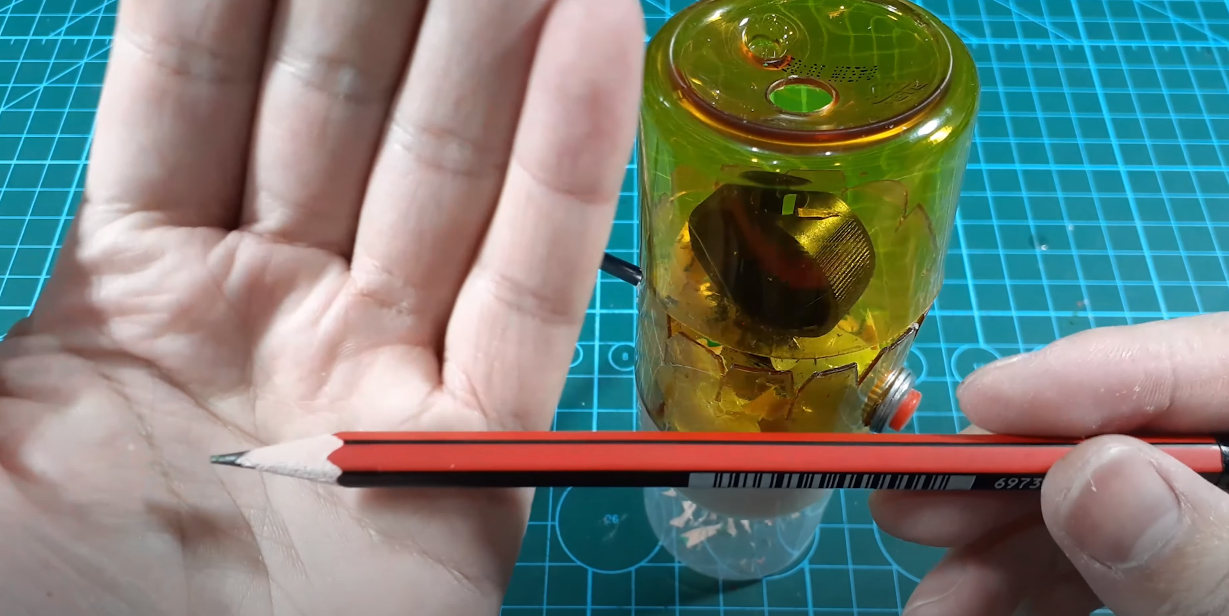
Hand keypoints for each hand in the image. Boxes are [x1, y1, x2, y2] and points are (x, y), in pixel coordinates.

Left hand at [0, 1, 642, 613]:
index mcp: (133, 290)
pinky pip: (530, 293)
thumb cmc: (39, 605)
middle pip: (340, 112)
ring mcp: (379, 378)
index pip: (193, 89)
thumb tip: (113, 94)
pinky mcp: (477, 456)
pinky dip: (571, 168)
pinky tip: (598, 39)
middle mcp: (269, 315)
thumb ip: (5, 322)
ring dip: (498, 51)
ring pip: (451, 179)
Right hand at [870, 313, 1228, 615]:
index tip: (979, 396)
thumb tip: (1090, 475)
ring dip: (1003, 549)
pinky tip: (981, 606)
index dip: (1086, 371)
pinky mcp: (1191, 572)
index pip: (1204, 363)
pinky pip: (1114, 564)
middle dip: (1011, 477)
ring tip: (936, 602)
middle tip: (912, 505)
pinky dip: (1040, 584)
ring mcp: (1214, 524)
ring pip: (1105, 510)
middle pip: (1128, 438)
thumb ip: (1205, 553)